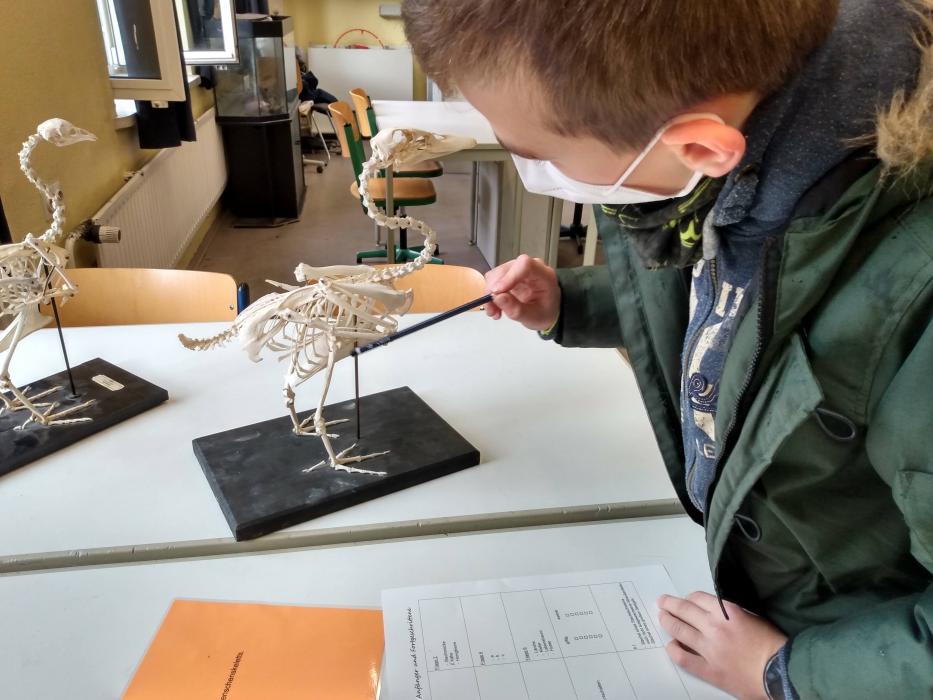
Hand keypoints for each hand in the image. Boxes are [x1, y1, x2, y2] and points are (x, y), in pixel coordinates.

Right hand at [484, 254, 559, 330]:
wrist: (546, 312)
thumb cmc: (544, 312)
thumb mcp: (533, 317)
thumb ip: (517, 309)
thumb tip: (498, 298)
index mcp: (544, 275)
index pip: (524, 265)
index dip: (508, 276)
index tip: (497, 292)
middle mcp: (530, 268)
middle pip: (506, 269)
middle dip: (494, 289)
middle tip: (491, 308)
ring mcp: (518, 270)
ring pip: (496, 274)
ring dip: (490, 293)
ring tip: (494, 310)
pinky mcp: (508, 275)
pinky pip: (493, 279)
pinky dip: (490, 293)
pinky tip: (494, 306)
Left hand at [658, 592, 786, 699]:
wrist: (781, 672)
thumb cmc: (773, 645)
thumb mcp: (753, 617)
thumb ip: (732, 613)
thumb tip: (716, 612)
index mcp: (727, 612)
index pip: (698, 599)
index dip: (688, 599)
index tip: (684, 599)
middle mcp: (714, 626)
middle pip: (684, 611)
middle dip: (670, 605)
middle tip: (662, 602)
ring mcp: (709, 649)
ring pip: (680, 631)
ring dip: (668, 622)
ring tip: (662, 618)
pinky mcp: (709, 670)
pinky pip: (684, 658)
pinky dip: (674, 650)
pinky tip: (670, 646)